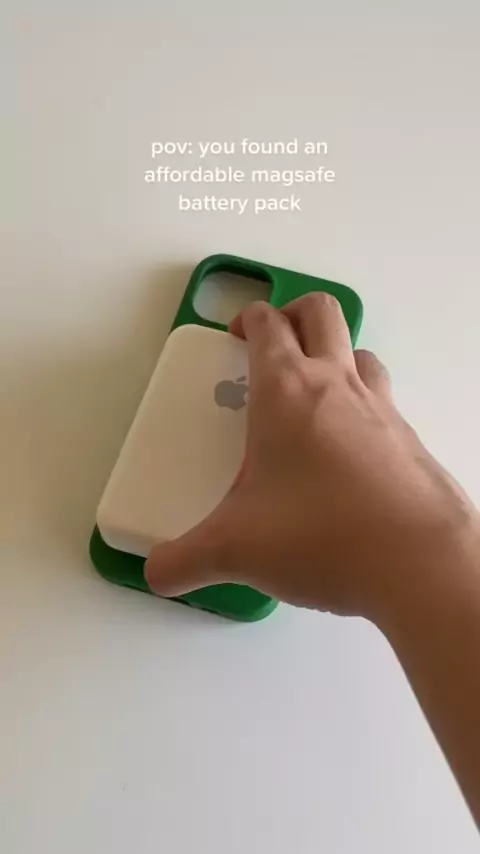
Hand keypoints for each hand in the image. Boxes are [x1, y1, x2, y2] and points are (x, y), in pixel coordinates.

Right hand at [145, 294, 477, 621]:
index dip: (247, 319)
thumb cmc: (323, 534)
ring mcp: (381, 407)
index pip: (266, 326)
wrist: (419, 561)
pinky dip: (362, 405)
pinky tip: (345, 451)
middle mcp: (337, 385)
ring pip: (359, 352)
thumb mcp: (237, 548)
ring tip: (310, 394)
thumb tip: (159, 573)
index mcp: (286, 390)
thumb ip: (186, 559)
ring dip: (334, 356)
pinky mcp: (408, 438)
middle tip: (274, 344)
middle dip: (294, 313)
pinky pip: (383, 400)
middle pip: (321, 312)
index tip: (235, 334)